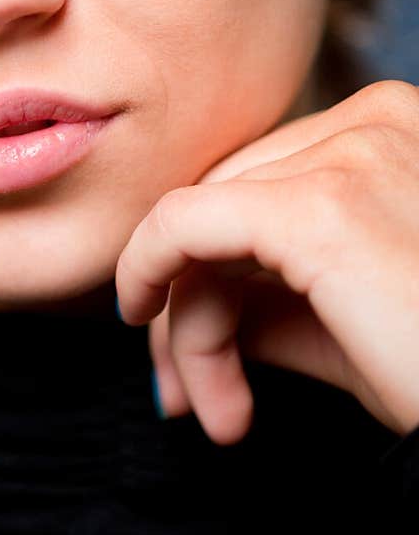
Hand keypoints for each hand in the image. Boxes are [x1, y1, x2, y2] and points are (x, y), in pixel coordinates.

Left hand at [115, 80, 418, 444]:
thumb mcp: (349, 319)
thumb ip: (270, 292)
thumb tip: (177, 301)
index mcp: (392, 131)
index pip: (261, 186)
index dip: (214, 270)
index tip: (204, 359)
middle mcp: (376, 120)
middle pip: (227, 200)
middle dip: (194, 304)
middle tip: (189, 398)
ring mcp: (351, 155)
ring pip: (203, 224)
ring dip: (192, 329)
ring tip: (217, 414)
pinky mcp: (315, 207)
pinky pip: (181, 225)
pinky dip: (145, 270)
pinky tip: (142, 321)